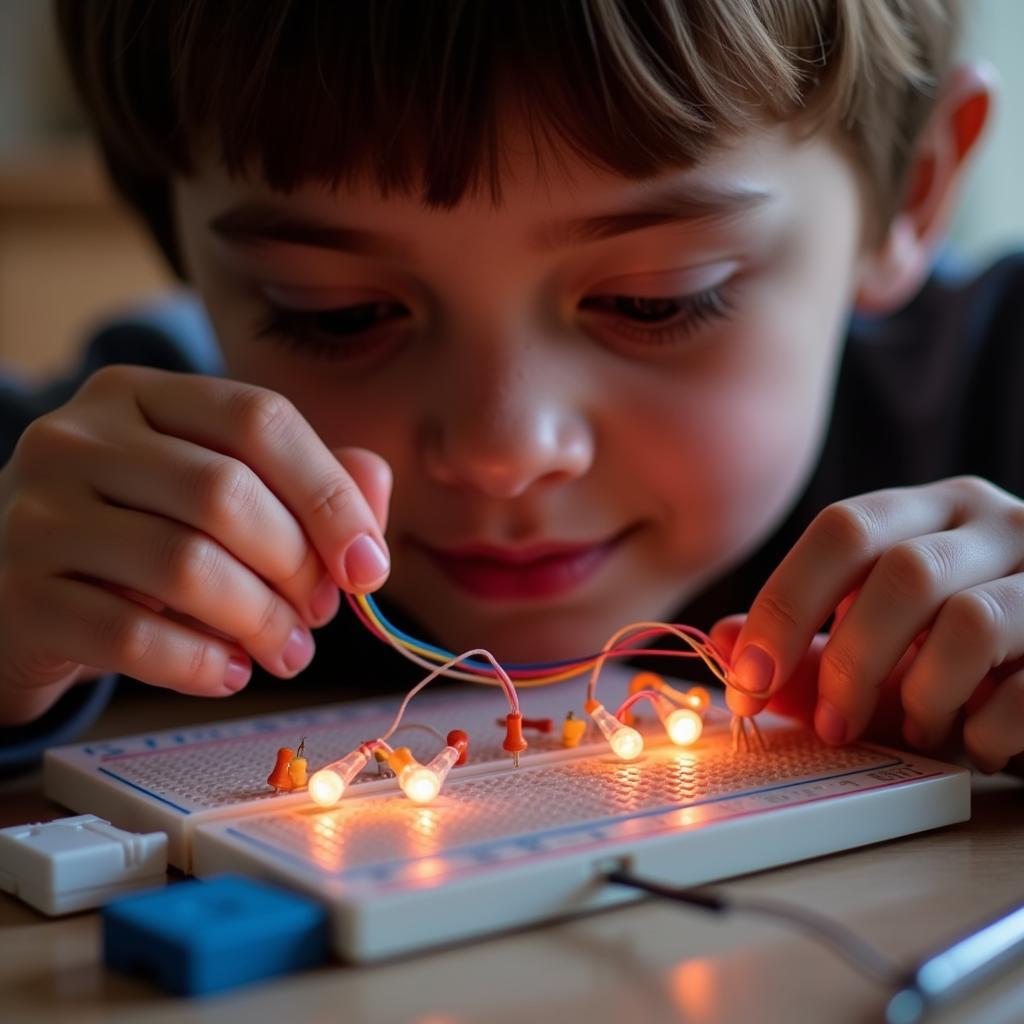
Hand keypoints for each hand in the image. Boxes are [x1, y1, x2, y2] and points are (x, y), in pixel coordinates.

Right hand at [0, 366, 390, 724]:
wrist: (22, 593)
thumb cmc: (143, 536)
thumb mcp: (221, 492)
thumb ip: (307, 483)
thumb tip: (372, 494)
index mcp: (141, 395)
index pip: (258, 418)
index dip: (329, 494)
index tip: (368, 565)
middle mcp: (78, 438)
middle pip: (226, 493)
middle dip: (296, 565)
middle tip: (320, 613)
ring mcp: (38, 514)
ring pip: (183, 565)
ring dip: (259, 621)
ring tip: (287, 651)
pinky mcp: (19, 596)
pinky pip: (129, 635)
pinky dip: (199, 663)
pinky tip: (229, 673)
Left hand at [714, 477, 1023, 773]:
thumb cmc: (967, 660)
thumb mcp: (885, 649)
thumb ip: (808, 647)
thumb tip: (720, 641)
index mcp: (933, 511)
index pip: (843, 530)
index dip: (784, 606)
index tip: (746, 680)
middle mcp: (998, 525)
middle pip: (901, 571)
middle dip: (849, 659)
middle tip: (830, 726)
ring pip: (970, 623)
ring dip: (923, 695)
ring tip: (918, 729)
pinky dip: (985, 730)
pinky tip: (976, 743)